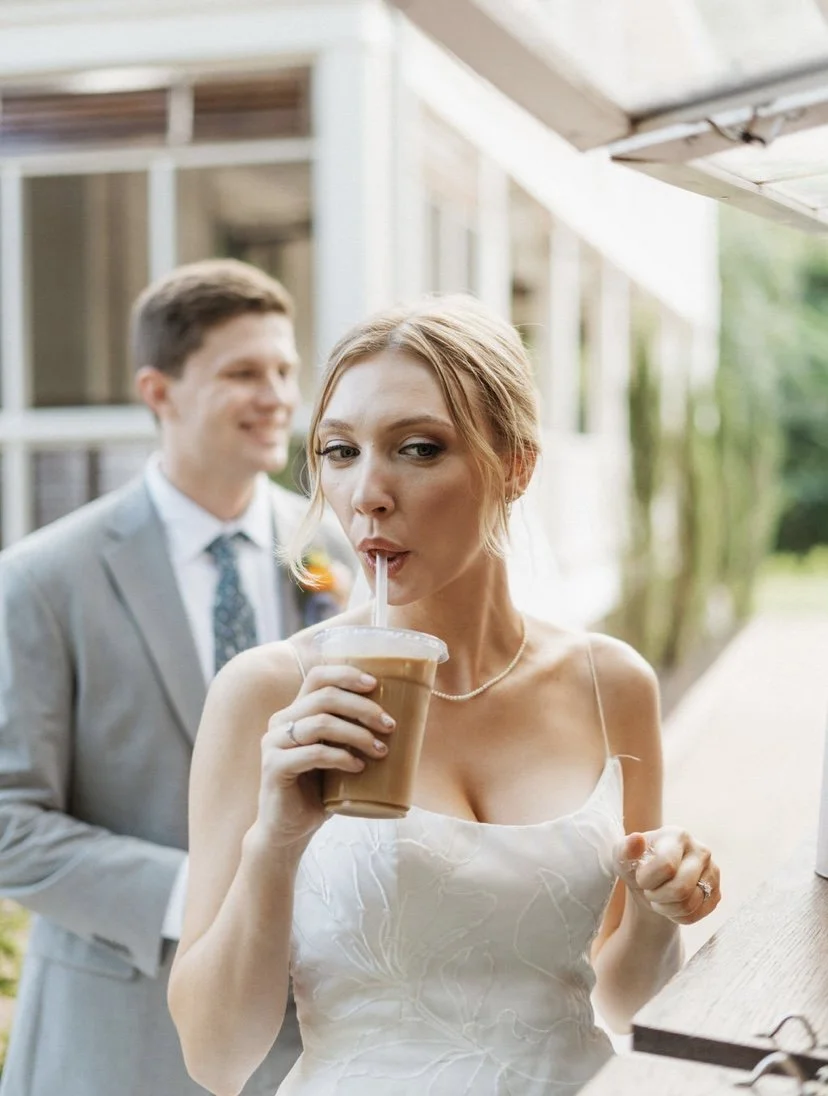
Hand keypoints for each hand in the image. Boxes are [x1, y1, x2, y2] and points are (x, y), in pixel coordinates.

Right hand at [254, 664, 394, 849]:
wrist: (289, 829)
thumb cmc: (319, 790)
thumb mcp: (337, 754)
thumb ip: (351, 734)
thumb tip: (400, 720)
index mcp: (296, 711)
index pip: (317, 676)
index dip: (346, 674)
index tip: (375, 684)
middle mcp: (281, 721)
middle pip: (324, 697)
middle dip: (362, 707)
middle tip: (389, 725)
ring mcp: (274, 743)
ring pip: (320, 723)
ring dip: (357, 734)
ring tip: (380, 750)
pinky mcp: (274, 767)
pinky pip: (313, 754)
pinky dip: (341, 758)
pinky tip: (358, 767)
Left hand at [615, 827, 720, 924]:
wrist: (651, 883)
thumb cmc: (636, 865)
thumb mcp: (623, 856)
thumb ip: (626, 848)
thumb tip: (637, 839)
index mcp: (677, 835)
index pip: (667, 866)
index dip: (648, 879)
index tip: (640, 876)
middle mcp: (701, 850)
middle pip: (681, 889)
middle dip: (657, 896)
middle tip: (649, 891)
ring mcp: (712, 872)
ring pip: (688, 905)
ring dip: (665, 908)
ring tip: (659, 897)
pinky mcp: (716, 893)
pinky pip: (696, 916)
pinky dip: (677, 916)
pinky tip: (672, 904)